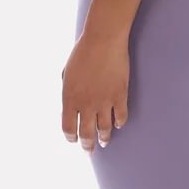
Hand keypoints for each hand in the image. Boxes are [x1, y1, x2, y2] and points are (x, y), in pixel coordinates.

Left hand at [61, 29, 129, 152]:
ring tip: (105, 140)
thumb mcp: (67, 71)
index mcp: (69, 98)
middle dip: (88, 145)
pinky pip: (121, 118)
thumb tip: (70, 103)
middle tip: (90, 149)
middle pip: (86, 135)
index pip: (68, 128)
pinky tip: (118, 123)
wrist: (103, 39)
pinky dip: (119, 123)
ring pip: (105, 130)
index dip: (71, 137)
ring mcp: (104, 101)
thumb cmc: (83, 51)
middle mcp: (86, 104)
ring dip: (104, 137)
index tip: (74, 140)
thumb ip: (67, 90)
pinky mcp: (120, 95)